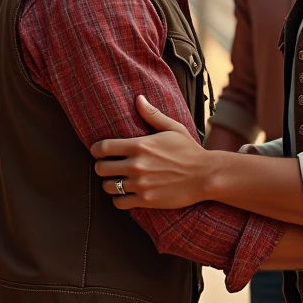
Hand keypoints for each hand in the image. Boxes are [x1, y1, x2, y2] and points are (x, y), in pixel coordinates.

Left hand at [91, 96, 206, 208]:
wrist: (205, 175)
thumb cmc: (189, 150)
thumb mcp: (173, 128)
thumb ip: (152, 115)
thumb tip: (138, 99)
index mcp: (140, 145)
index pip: (103, 148)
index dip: (96, 150)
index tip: (99, 152)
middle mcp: (136, 165)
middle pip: (101, 168)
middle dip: (102, 167)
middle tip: (109, 167)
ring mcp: (140, 184)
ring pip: (108, 186)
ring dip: (110, 184)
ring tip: (117, 181)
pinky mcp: (146, 200)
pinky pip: (119, 203)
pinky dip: (119, 199)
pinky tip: (125, 195)